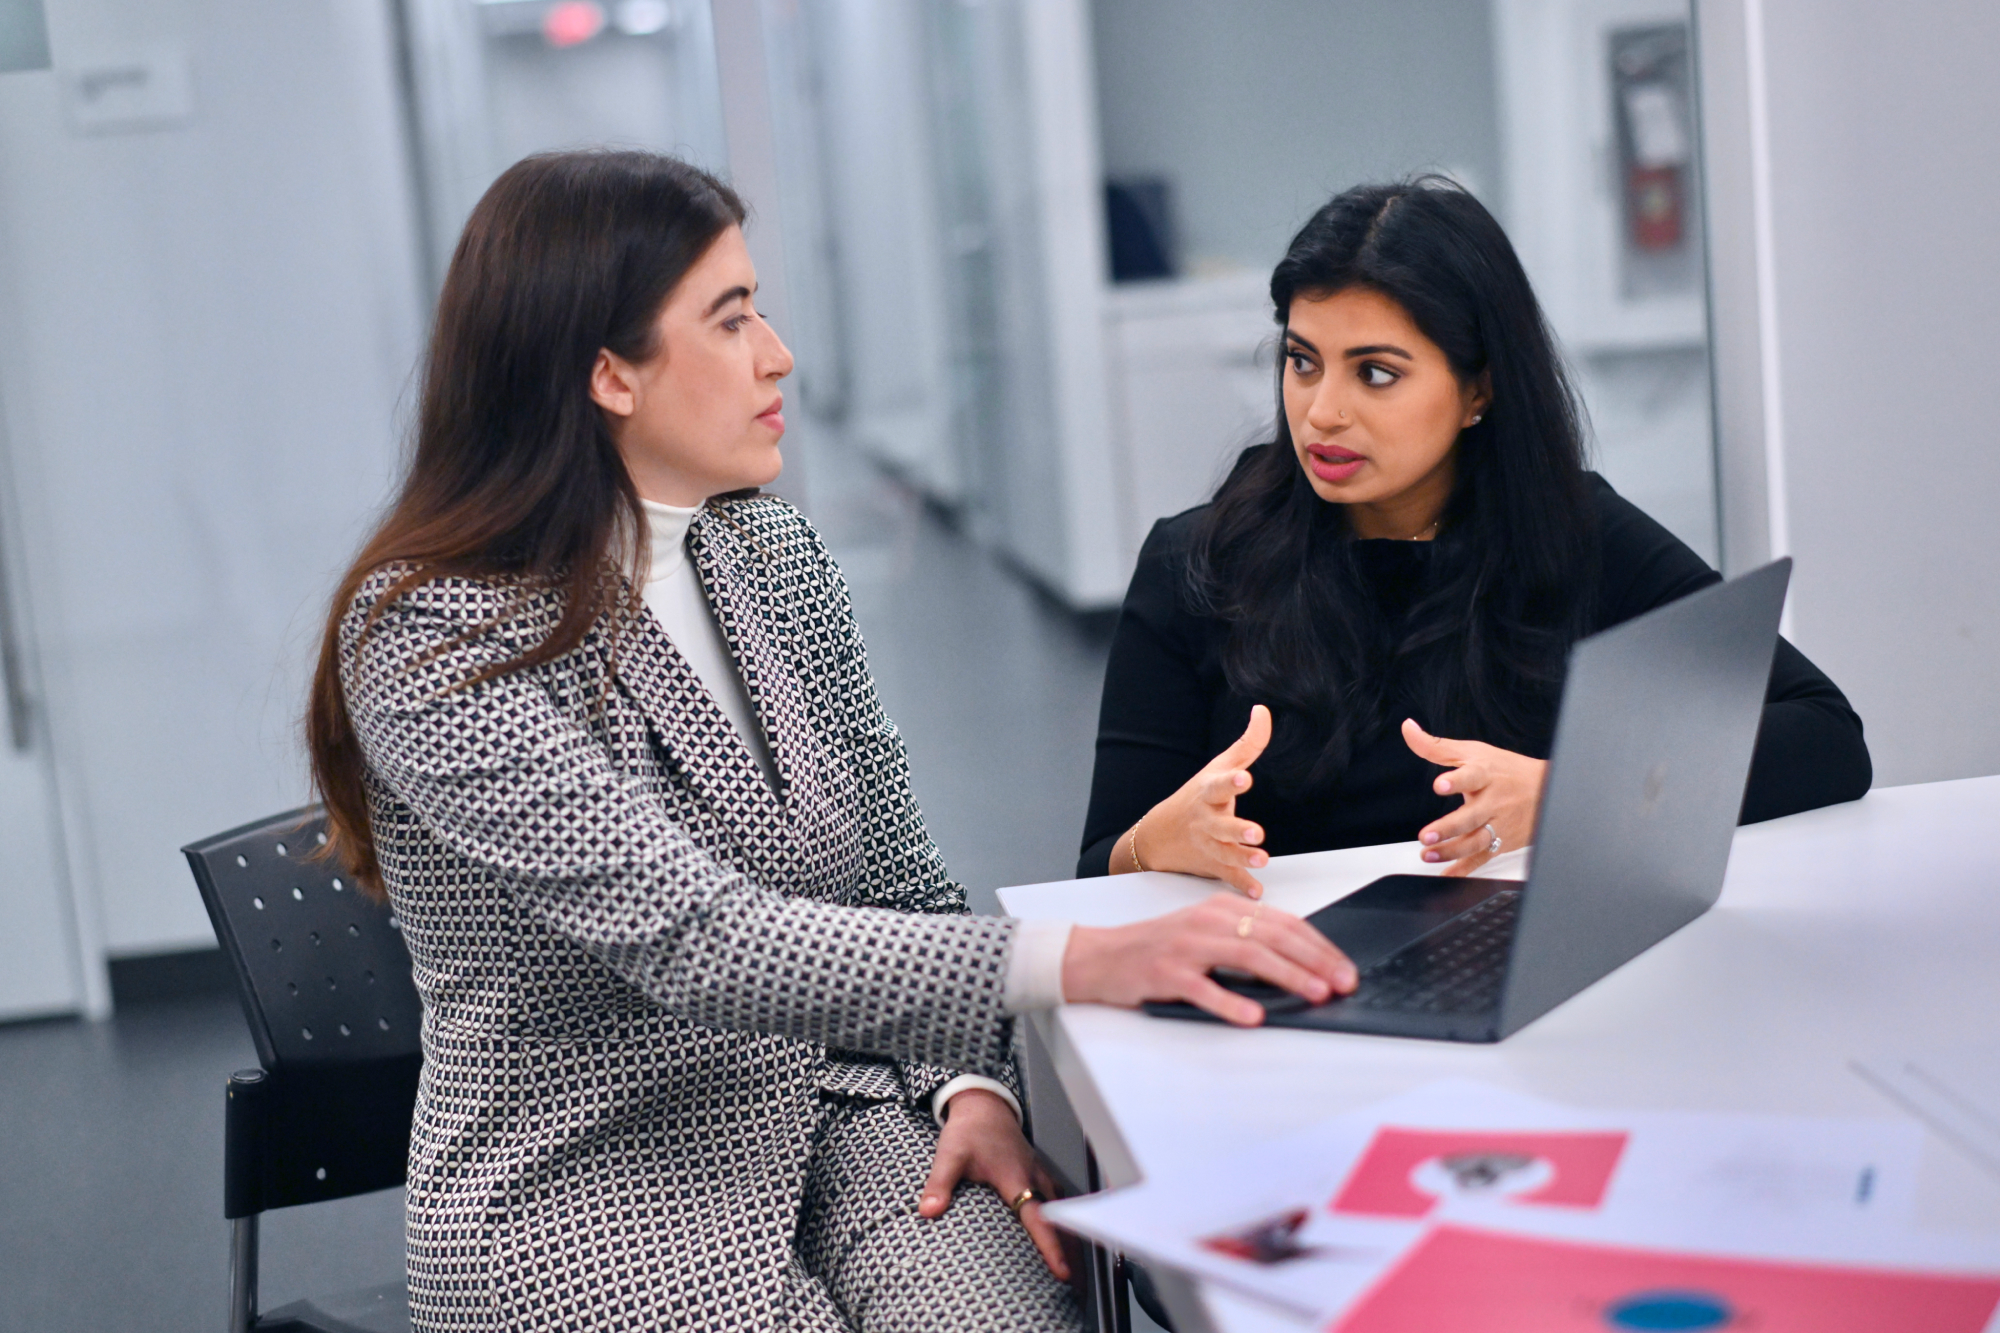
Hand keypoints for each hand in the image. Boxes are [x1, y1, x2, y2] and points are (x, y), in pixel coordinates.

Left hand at [918, 1089, 1067, 1279]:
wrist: (983, 1106)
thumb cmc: (969, 1130)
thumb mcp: (949, 1154)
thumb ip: (939, 1184)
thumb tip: (928, 1211)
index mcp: (1015, 1177)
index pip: (1038, 1217)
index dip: (1051, 1245)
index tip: (1061, 1270)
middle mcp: (1034, 1178)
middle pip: (1060, 1220)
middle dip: (1070, 1252)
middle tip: (1075, 1284)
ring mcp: (1040, 1176)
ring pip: (1063, 1212)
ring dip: (1071, 1239)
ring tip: (1075, 1271)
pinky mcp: (1040, 1175)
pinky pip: (1059, 1202)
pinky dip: (1065, 1223)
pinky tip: (1064, 1238)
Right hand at [1061, 892, 1357, 1025]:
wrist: (1098, 957)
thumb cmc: (1155, 949)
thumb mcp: (1203, 934)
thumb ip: (1243, 941)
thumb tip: (1299, 965)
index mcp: (1221, 909)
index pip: (1283, 922)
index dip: (1319, 945)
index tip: (1344, 967)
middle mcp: (1207, 921)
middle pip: (1273, 936)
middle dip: (1316, 960)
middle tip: (1343, 982)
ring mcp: (1186, 946)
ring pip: (1248, 955)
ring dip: (1288, 975)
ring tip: (1315, 993)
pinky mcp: (1166, 974)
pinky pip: (1204, 989)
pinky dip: (1232, 1002)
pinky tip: (1253, 1015)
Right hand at [1113, 704, 1273, 896]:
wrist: (1157, 836)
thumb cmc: (1197, 796)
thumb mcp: (1218, 767)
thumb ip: (1248, 743)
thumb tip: (1264, 710)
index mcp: (1209, 793)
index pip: (1220, 785)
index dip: (1232, 782)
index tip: (1245, 779)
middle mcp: (1207, 820)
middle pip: (1221, 825)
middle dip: (1238, 829)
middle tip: (1257, 832)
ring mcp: (1208, 844)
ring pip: (1225, 853)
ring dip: (1243, 858)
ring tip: (1262, 860)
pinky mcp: (1212, 865)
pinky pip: (1227, 877)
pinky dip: (1241, 886)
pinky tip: (1257, 891)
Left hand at [1401, 718, 1545, 876]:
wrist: (1548, 789)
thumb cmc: (1506, 769)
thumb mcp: (1472, 751)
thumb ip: (1435, 745)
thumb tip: (1407, 729)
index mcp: (1485, 775)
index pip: (1472, 776)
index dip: (1457, 780)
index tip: (1440, 784)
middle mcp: (1493, 802)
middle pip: (1471, 817)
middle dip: (1448, 828)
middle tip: (1426, 835)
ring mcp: (1498, 824)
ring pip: (1476, 841)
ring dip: (1451, 851)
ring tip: (1429, 854)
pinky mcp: (1501, 842)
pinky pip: (1482, 859)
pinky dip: (1464, 870)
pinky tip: (1447, 874)